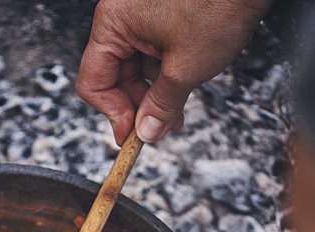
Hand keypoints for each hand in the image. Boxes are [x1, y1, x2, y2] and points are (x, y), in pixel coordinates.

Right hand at [77, 0, 272, 144]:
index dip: (113, 114)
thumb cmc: (220, 4)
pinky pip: (152, 54)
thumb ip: (161, 106)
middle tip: (158, 129)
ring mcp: (141, 15)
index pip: (93, 82)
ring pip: (136, 69)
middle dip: (137, 107)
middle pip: (114, 77)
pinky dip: (164, 76)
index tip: (132, 136)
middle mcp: (122, 16)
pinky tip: (181, 92)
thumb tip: (147, 132)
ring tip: (176, 116)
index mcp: (114, 22)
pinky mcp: (161, 16)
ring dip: (153, 96)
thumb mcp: (186, 68)